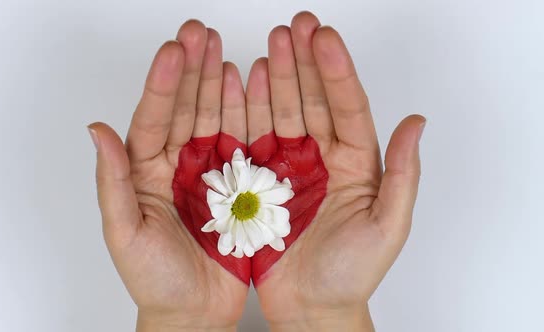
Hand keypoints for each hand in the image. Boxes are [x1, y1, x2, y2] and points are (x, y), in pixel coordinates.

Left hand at [88, 20, 248, 330]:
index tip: (175, 51)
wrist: (194, 313)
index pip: (154, 118)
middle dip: (192, 68)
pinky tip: (249, 87)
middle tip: (200, 32)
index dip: (164, 84)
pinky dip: (247, 113)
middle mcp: (177, 164)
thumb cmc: (155, 281)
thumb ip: (112, 182)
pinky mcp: (238, 185)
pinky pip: (243, 142)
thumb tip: (97, 131)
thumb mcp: (124, 234)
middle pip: (185, 107)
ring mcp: (209, 171)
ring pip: (214, 116)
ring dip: (219, 82)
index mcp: (146, 172)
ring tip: (224, 49)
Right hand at [246, 12, 425, 330]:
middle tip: (293, 26)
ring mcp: (290, 166)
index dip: (336, 69)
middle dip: (304, 61)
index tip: (322, 36)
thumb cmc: (352, 274)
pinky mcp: (261, 182)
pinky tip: (244, 85)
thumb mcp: (387, 227)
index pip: (347, 106)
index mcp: (356, 163)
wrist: (311, 307)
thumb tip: (415, 124)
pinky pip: (254, 139)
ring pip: (282, 112)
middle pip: (313, 99)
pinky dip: (248, 111)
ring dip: (276, 78)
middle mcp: (323, 157)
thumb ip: (402, 176)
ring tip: (268, 47)